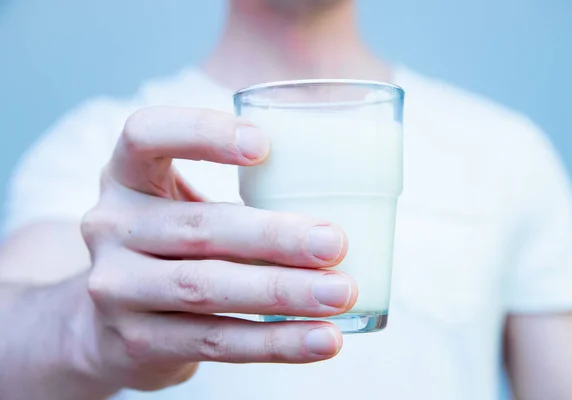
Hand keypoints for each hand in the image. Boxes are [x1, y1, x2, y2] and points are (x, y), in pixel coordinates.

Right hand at [80, 106, 357, 390]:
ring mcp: (117, 287)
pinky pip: (214, 341)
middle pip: (198, 227)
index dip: (201, 134)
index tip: (265, 146)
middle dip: (274, 236)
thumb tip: (346, 190)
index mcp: (126, 176)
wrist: (111, 324)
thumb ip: (239, 194)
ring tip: (340, 293)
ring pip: (206, 288)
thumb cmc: (173, 246)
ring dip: (283, 292)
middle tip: (335, 243)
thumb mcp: (182, 205)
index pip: (146, 136)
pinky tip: (319, 339)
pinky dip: (273, 342)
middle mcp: (112, 227)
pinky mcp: (136, 341)